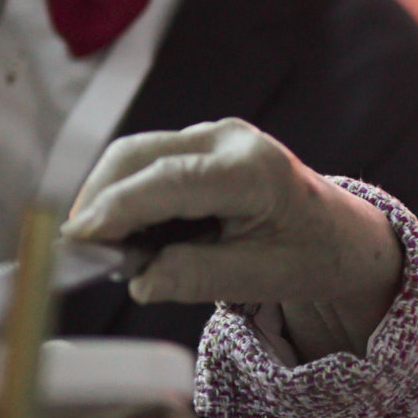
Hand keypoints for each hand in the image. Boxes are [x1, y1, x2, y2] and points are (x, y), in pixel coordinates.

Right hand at [62, 120, 403, 360]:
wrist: (342, 233)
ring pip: (135, 155)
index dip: (115, 209)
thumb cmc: (310, 256)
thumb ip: (199, 277)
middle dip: (98, 200)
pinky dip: (127, 194)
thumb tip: (139, 281)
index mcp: (253, 171)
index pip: (167, 182)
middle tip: (78, 252)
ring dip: (108, 197)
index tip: (75, 240)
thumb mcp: (263, 278)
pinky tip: (129, 233)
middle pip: (138, 156)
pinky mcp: (201, 143)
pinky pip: (147, 161)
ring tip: (106, 248)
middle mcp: (230, 139)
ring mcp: (214, 135)